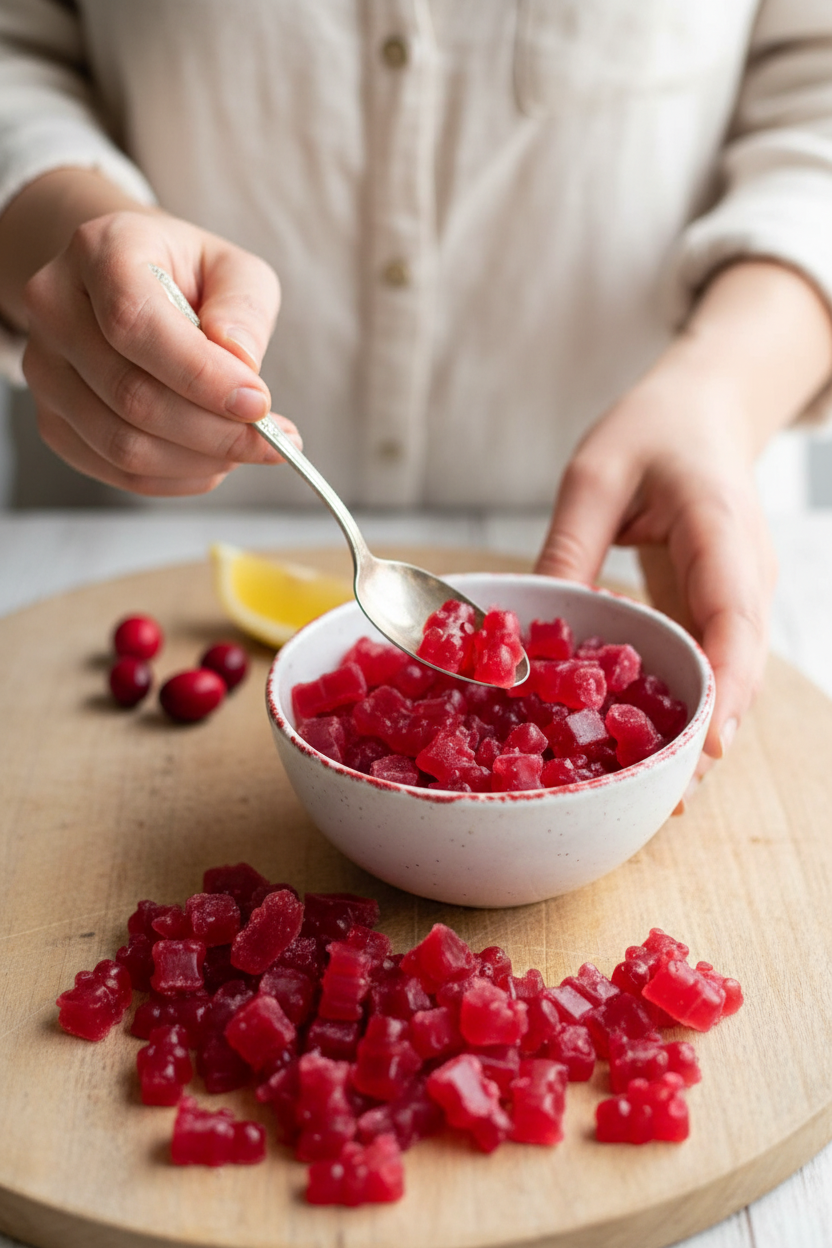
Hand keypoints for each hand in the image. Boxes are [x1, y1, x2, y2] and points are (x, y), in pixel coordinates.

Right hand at [18, 193, 296, 494]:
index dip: (201, 375)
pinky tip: (211, 460)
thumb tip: (241, 363)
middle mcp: (55, 309)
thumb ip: (244, 309)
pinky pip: (117, 472)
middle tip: (271, 440)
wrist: (130, 286)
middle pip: (130, 395)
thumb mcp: (233, 270)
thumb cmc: (186, 277)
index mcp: (99, 252)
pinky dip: (177, 478)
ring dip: (199, 460)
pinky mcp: (53, 420)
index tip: (259, 404)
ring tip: (246, 448)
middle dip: (214, 431)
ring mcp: (45, 370)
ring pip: (122, 445)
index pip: (135, 324)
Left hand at [536, 261, 831, 792]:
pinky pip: (708, 666)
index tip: (708, 748)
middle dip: (707, 737)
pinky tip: (642, 743)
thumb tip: (526, 635)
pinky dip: (682, 706)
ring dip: (696, 734)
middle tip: (663, 799)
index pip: (735, 620)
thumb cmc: (655, 429)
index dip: (725, 689)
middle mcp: (745, 578)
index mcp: (721, 533)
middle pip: (741, 670)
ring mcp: (739, 598)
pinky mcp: (718, 611)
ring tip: (650, 792)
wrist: (704, 408)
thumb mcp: (595, 477)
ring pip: (729, 679)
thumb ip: (569, 550)